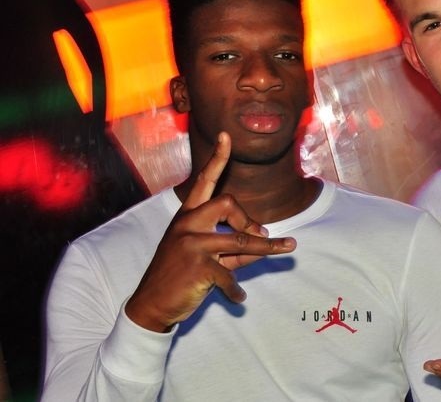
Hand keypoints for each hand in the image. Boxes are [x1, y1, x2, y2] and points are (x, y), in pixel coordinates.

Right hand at [125, 132, 295, 331]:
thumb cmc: (181, 275)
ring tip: (289, 248)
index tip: (227, 135)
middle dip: (249, 219)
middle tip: (262, 234)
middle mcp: (187, 224)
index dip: (217, 158)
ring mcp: (190, 245)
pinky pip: (230, 274)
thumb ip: (233, 245)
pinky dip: (237, 289)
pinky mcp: (197, 268)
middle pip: (227, 203)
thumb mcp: (205, 254)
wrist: (151, 304)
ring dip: (268, 247)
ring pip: (240, 239)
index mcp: (187, 216)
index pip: (204, 181)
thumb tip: (265, 238)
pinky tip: (239, 297)